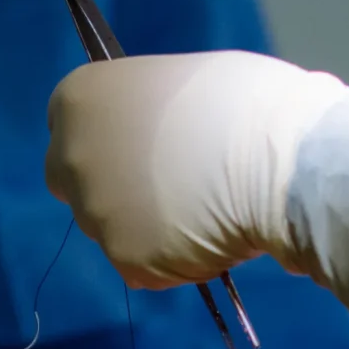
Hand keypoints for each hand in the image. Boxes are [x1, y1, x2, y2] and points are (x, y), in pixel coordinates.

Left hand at [44, 50, 348, 314]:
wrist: (278, 161)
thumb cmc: (240, 102)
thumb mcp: (179, 84)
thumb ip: (148, 111)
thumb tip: (159, 131)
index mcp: (80, 98)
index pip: (70, 126)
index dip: (105, 138)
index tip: (137, 148)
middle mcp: (73, 155)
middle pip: (76, 181)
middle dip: (110, 186)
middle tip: (164, 187)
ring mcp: (97, 211)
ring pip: (112, 227)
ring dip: (144, 225)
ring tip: (201, 214)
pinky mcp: (127, 260)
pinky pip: (144, 264)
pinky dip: (171, 260)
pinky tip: (210, 240)